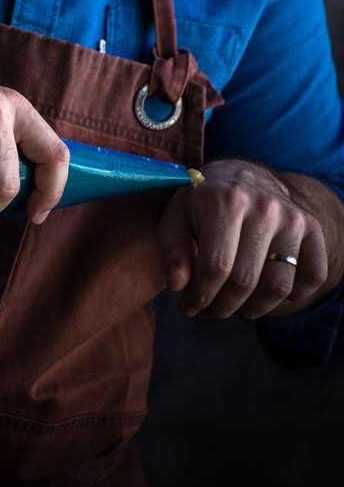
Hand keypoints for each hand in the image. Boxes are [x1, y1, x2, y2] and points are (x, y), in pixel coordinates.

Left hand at [157, 158, 329, 319]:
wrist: (241, 174)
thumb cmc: (201, 202)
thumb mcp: (175, 217)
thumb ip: (173, 251)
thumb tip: (177, 285)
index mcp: (225, 200)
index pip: (216, 266)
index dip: (200, 295)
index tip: (189, 307)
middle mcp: (265, 207)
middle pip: (245, 280)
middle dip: (222, 307)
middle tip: (209, 312)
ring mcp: (293, 218)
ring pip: (278, 286)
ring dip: (253, 309)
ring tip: (233, 308)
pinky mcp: (312, 228)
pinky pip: (313, 276)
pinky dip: (293, 296)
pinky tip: (266, 294)